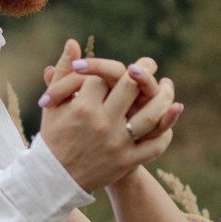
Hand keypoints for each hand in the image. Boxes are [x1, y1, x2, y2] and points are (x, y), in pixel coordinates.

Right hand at [38, 41, 178, 193]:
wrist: (54, 179)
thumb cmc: (53, 136)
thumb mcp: (53, 104)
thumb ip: (64, 72)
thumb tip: (73, 42)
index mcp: (82, 106)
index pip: (105, 75)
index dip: (109, 69)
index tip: (114, 69)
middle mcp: (102, 122)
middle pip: (131, 86)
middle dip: (143, 69)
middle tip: (149, 63)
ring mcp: (117, 143)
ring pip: (151, 114)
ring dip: (164, 97)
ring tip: (167, 86)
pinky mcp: (127, 161)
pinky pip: (155, 145)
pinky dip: (165, 131)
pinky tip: (166, 118)